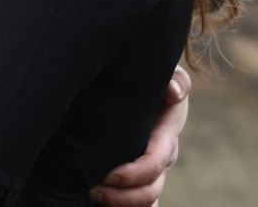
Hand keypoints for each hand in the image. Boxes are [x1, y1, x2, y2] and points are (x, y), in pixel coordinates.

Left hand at [89, 65, 189, 205]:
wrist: (144, 86)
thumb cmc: (152, 80)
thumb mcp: (166, 76)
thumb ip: (175, 80)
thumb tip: (172, 90)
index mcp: (165, 135)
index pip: (154, 162)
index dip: (135, 173)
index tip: (109, 175)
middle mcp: (161, 157)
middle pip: (151, 189)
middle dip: (124, 196)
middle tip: (94, 191)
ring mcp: (151, 168)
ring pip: (147, 199)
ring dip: (122, 205)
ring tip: (94, 198)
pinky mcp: (139, 173)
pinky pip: (141, 202)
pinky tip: (102, 206)